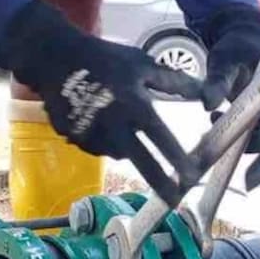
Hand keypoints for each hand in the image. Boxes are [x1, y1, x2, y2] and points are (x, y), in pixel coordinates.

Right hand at [0, 0, 201, 203]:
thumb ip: (174, 82)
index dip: (177, 159)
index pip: (160, 138)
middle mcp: (114, 125)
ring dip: (129, 148)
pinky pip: (100, 147)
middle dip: (160, 183)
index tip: (192, 178)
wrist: (54, 58)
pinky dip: (108, 140)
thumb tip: (205, 95)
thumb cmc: (104, 58)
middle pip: (141, 162)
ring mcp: (92, 134)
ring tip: (123, 122)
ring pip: (120, 152)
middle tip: (174, 200)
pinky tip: (104, 120)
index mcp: (134, 105)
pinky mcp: (76, 138)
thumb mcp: (142, 64)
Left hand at [200, 5, 259, 189]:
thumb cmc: (235, 47)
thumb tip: (207, 103)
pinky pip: (257, 130)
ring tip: (211, 126)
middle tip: (240, 181)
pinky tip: (214, 121)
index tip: (250, 182)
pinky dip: (238, 134)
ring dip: (242, 143)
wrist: (244, 35)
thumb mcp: (223, 60)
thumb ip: (217, 80)